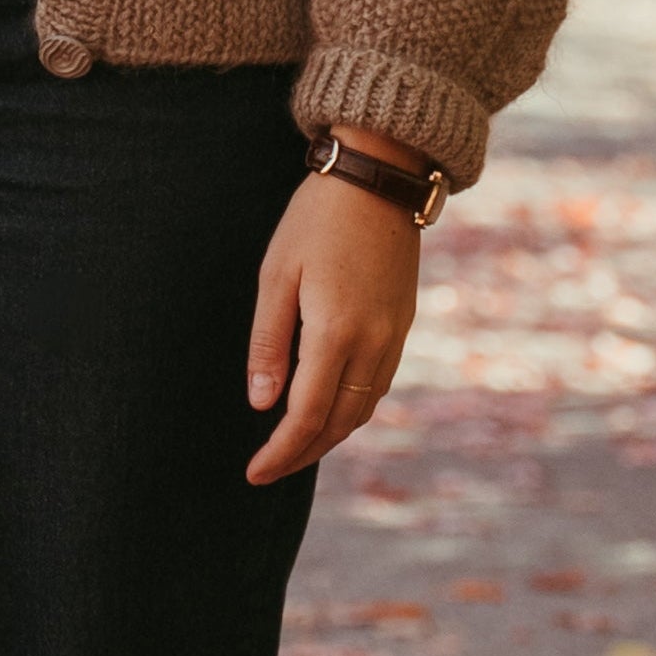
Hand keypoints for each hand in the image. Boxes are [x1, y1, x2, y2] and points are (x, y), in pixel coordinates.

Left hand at [244, 123, 426, 483]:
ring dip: (330, 435)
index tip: (253, 474)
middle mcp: (375, 344)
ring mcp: (395, 336)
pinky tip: (328, 409)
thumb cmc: (315, 221)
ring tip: (293, 447)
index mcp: (337, 333)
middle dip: (304, 452)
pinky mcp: (403, 324)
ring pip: (364, 409)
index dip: (281, 452)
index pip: (307, 416)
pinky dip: (352, 410)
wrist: (380, 181)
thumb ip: (269, 342)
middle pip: (339, 423)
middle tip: (268, 468)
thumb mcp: (276, 276)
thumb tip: (262, 403)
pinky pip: (378, 385)